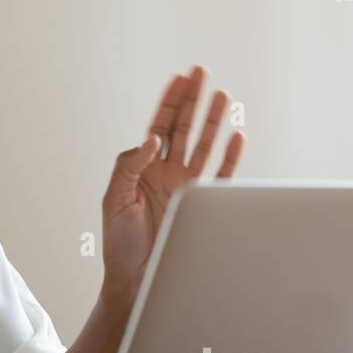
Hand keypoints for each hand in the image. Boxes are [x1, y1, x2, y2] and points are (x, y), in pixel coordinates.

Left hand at [100, 65, 243, 302]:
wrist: (138, 280)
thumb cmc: (120, 243)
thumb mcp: (115, 199)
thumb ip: (129, 165)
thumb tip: (150, 140)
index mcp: (144, 168)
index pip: (160, 126)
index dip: (169, 102)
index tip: (179, 78)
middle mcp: (167, 173)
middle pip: (184, 127)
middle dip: (193, 100)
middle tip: (201, 72)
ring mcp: (187, 188)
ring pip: (204, 146)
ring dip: (213, 121)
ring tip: (223, 95)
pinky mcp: (202, 206)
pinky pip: (221, 176)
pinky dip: (229, 156)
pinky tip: (236, 136)